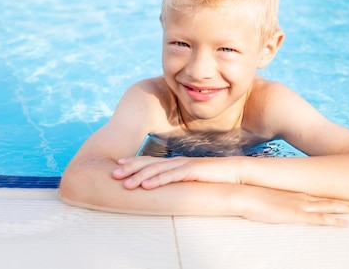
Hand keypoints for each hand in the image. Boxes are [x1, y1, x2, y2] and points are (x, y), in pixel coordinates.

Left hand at [113, 156, 239, 188]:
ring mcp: (183, 165)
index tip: (118, 164)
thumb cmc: (212, 177)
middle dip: (130, 168)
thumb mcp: (191, 179)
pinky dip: (157, 180)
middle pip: (149, 163)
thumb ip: (179, 180)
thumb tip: (166, 187)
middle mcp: (176, 161)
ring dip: (139, 176)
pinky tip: (146, 185)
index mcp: (175, 162)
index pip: (150, 161)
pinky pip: (171, 176)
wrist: (234, 171)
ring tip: (125, 183)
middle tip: (114, 173)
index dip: (133, 162)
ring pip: (157, 170)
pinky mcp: (192, 171)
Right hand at [242, 186, 348, 226]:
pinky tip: (344, 224)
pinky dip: (333, 221)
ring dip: (347, 208)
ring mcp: (300, 205)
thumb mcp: (269, 195)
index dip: (338, 195)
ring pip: (330, 207)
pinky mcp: (296, 215)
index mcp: (297, 192)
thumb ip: (279, 198)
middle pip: (331, 198)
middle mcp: (302, 197)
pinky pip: (319, 219)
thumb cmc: (253, 195)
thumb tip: (280, 200)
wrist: (245, 194)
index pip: (322, 193)